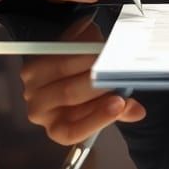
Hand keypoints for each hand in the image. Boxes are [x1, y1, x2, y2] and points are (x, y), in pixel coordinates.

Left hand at [20, 17, 146, 145]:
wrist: (64, 72)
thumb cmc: (83, 93)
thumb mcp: (101, 104)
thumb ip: (119, 109)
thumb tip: (137, 111)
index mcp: (58, 128)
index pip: (72, 131)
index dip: (97, 118)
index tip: (120, 102)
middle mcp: (40, 111)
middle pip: (69, 94)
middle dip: (96, 80)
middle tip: (118, 69)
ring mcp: (31, 89)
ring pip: (60, 69)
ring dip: (86, 57)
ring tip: (107, 51)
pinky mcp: (30, 67)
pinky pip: (54, 52)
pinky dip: (76, 43)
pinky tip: (93, 37)